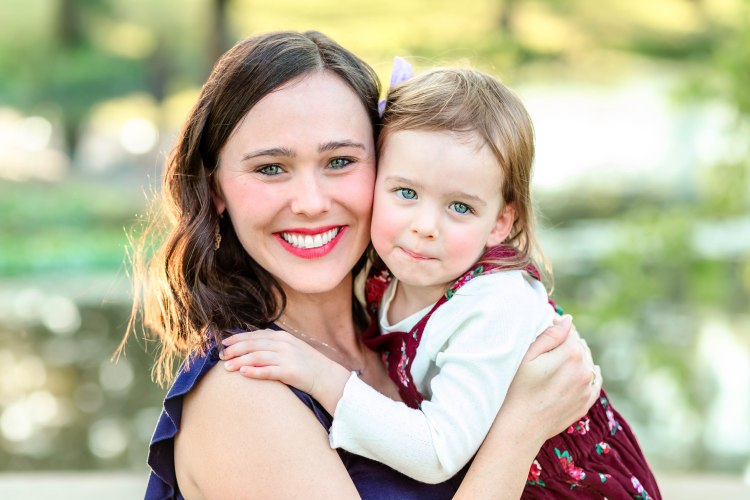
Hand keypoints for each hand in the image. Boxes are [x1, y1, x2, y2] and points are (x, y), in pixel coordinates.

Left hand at [220, 329, 350, 412]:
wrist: (326, 376)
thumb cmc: (306, 364)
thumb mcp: (291, 348)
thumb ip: (274, 345)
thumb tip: (253, 347)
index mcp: (282, 337)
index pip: (255, 335)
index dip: (238, 338)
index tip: (224, 342)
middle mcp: (283, 344)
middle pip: (253, 344)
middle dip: (234, 349)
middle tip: (220, 355)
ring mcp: (287, 357)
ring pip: (257, 357)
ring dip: (239, 361)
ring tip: (226, 367)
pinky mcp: (289, 372)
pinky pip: (268, 371)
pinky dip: (254, 371)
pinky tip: (242, 373)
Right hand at [505, 315, 600, 439]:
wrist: (522, 426)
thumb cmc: (518, 389)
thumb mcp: (527, 356)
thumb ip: (550, 335)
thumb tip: (568, 320)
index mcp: (571, 354)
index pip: (569, 330)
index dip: (556, 327)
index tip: (544, 330)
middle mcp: (585, 369)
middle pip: (580, 345)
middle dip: (567, 342)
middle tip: (548, 347)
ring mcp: (588, 387)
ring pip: (588, 362)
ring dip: (577, 357)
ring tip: (558, 360)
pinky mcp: (586, 402)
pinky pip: (595, 381)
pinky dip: (591, 374)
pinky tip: (584, 372)